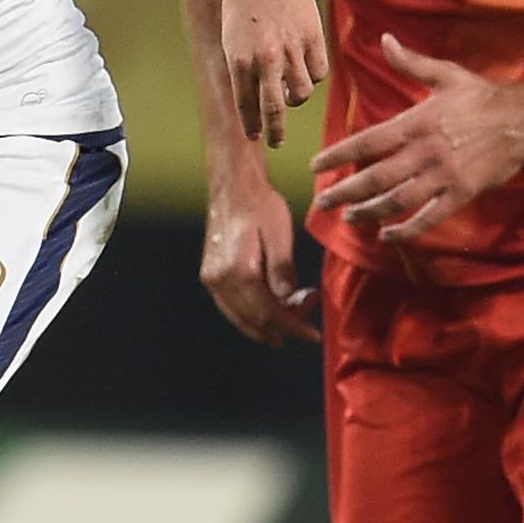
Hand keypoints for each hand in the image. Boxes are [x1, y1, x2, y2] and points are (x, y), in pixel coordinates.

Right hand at [200, 173, 318, 345]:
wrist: (234, 187)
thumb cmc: (260, 205)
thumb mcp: (279, 234)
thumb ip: (282, 269)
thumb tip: (286, 299)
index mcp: (239, 271)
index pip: (268, 313)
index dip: (293, 327)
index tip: (312, 335)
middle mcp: (220, 279)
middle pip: (254, 319)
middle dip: (284, 326)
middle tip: (307, 318)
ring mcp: (212, 278)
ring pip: (240, 317)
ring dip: (266, 325)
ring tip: (289, 319)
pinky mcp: (210, 274)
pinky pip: (230, 307)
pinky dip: (250, 315)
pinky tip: (266, 310)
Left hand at [222, 0, 329, 146]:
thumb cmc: (243, 9)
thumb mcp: (232, 43)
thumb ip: (245, 74)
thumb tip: (258, 106)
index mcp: (240, 62)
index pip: (247, 106)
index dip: (252, 126)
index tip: (255, 136)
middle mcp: (266, 59)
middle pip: (275, 110)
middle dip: (275, 132)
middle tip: (275, 142)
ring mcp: (291, 48)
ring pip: (302, 92)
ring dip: (295, 96)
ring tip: (289, 89)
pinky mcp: (312, 37)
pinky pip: (318, 72)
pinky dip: (312, 76)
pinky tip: (304, 69)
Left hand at [311, 35, 523, 243]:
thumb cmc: (483, 96)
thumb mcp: (446, 74)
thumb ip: (411, 63)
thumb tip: (385, 40)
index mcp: (417, 122)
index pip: (368, 142)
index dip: (339, 155)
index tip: (316, 167)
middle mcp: (426, 152)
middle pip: (376, 178)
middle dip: (345, 192)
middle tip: (321, 203)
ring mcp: (444, 176)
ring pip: (397, 201)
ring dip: (369, 212)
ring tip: (349, 217)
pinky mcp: (461, 194)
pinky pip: (429, 218)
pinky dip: (407, 230)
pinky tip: (388, 235)